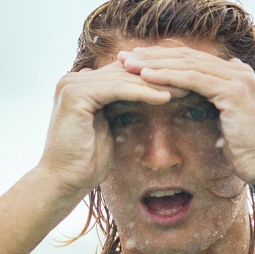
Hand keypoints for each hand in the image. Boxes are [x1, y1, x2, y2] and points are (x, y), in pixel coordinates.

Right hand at [37, 61, 182, 195]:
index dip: (153, 78)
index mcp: (81, 84)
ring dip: (156, 84)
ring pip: (124, 78)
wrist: (64, 181)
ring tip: (184, 89)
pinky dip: (142, 93)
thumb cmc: (88, 161)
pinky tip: (165, 98)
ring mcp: (72, 84)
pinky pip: (117, 89)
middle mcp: (74, 79)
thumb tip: (147, 97)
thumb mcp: (110, 127)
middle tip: (190, 82)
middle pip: (125, 72)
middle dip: (158, 77)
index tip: (182, 84)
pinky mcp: (75, 94)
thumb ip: (121, 107)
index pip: (123, 74)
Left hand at [119, 46, 254, 183]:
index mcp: (237, 74)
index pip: (193, 60)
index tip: (137, 61)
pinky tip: (145, 77)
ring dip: (154, 63)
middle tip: (124, 57)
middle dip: (153, 56)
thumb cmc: (248, 151)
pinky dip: (168, 76)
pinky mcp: (234, 91)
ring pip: (188, 64)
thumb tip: (201, 101)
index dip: (164, 59)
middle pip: (188, 57)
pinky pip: (194, 79)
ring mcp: (238, 78)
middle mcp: (238, 71)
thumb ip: (216, 105)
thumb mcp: (228, 122)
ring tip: (127, 64)